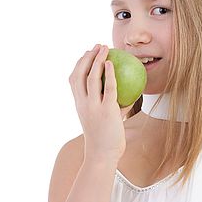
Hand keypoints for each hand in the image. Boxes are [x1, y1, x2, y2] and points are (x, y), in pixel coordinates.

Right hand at [68, 44, 135, 161]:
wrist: (103, 155)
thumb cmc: (106, 138)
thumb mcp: (105, 118)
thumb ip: (113, 105)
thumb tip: (128, 93)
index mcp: (79, 104)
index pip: (73, 80)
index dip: (78, 64)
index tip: (87, 54)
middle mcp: (83, 104)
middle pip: (79, 74)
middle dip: (86, 57)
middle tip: (97, 46)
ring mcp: (93, 107)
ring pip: (92, 78)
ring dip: (97, 60)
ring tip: (104, 48)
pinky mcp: (106, 111)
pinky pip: (107, 88)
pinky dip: (108, 74)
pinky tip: (112, 63)